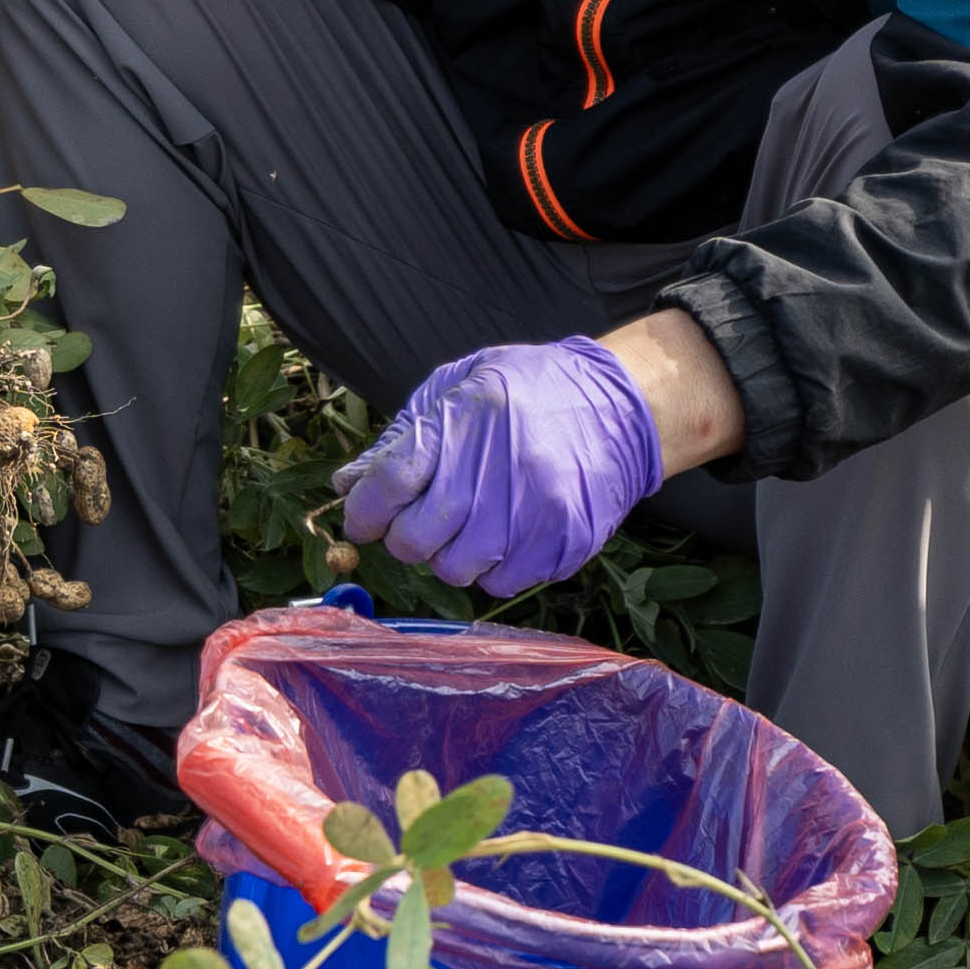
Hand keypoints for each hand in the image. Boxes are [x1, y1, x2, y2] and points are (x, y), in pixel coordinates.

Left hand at [328, 338, 662, 600]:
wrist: (620, 405)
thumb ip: (403, 436)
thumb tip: (348, 484)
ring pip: (454, 569)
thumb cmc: (531, 390)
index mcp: (462, 421)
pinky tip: (508, 535)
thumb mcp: (460, 385)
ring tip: (471, 526)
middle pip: (415, 539)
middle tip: (422, 522)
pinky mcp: (560, 543)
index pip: (389, 482)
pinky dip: (494, 567)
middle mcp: (494, 471)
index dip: (364, 510)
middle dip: (406, 538)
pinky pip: (501, 583)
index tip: (364, 519)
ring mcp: (530, 513)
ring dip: (450, 556)